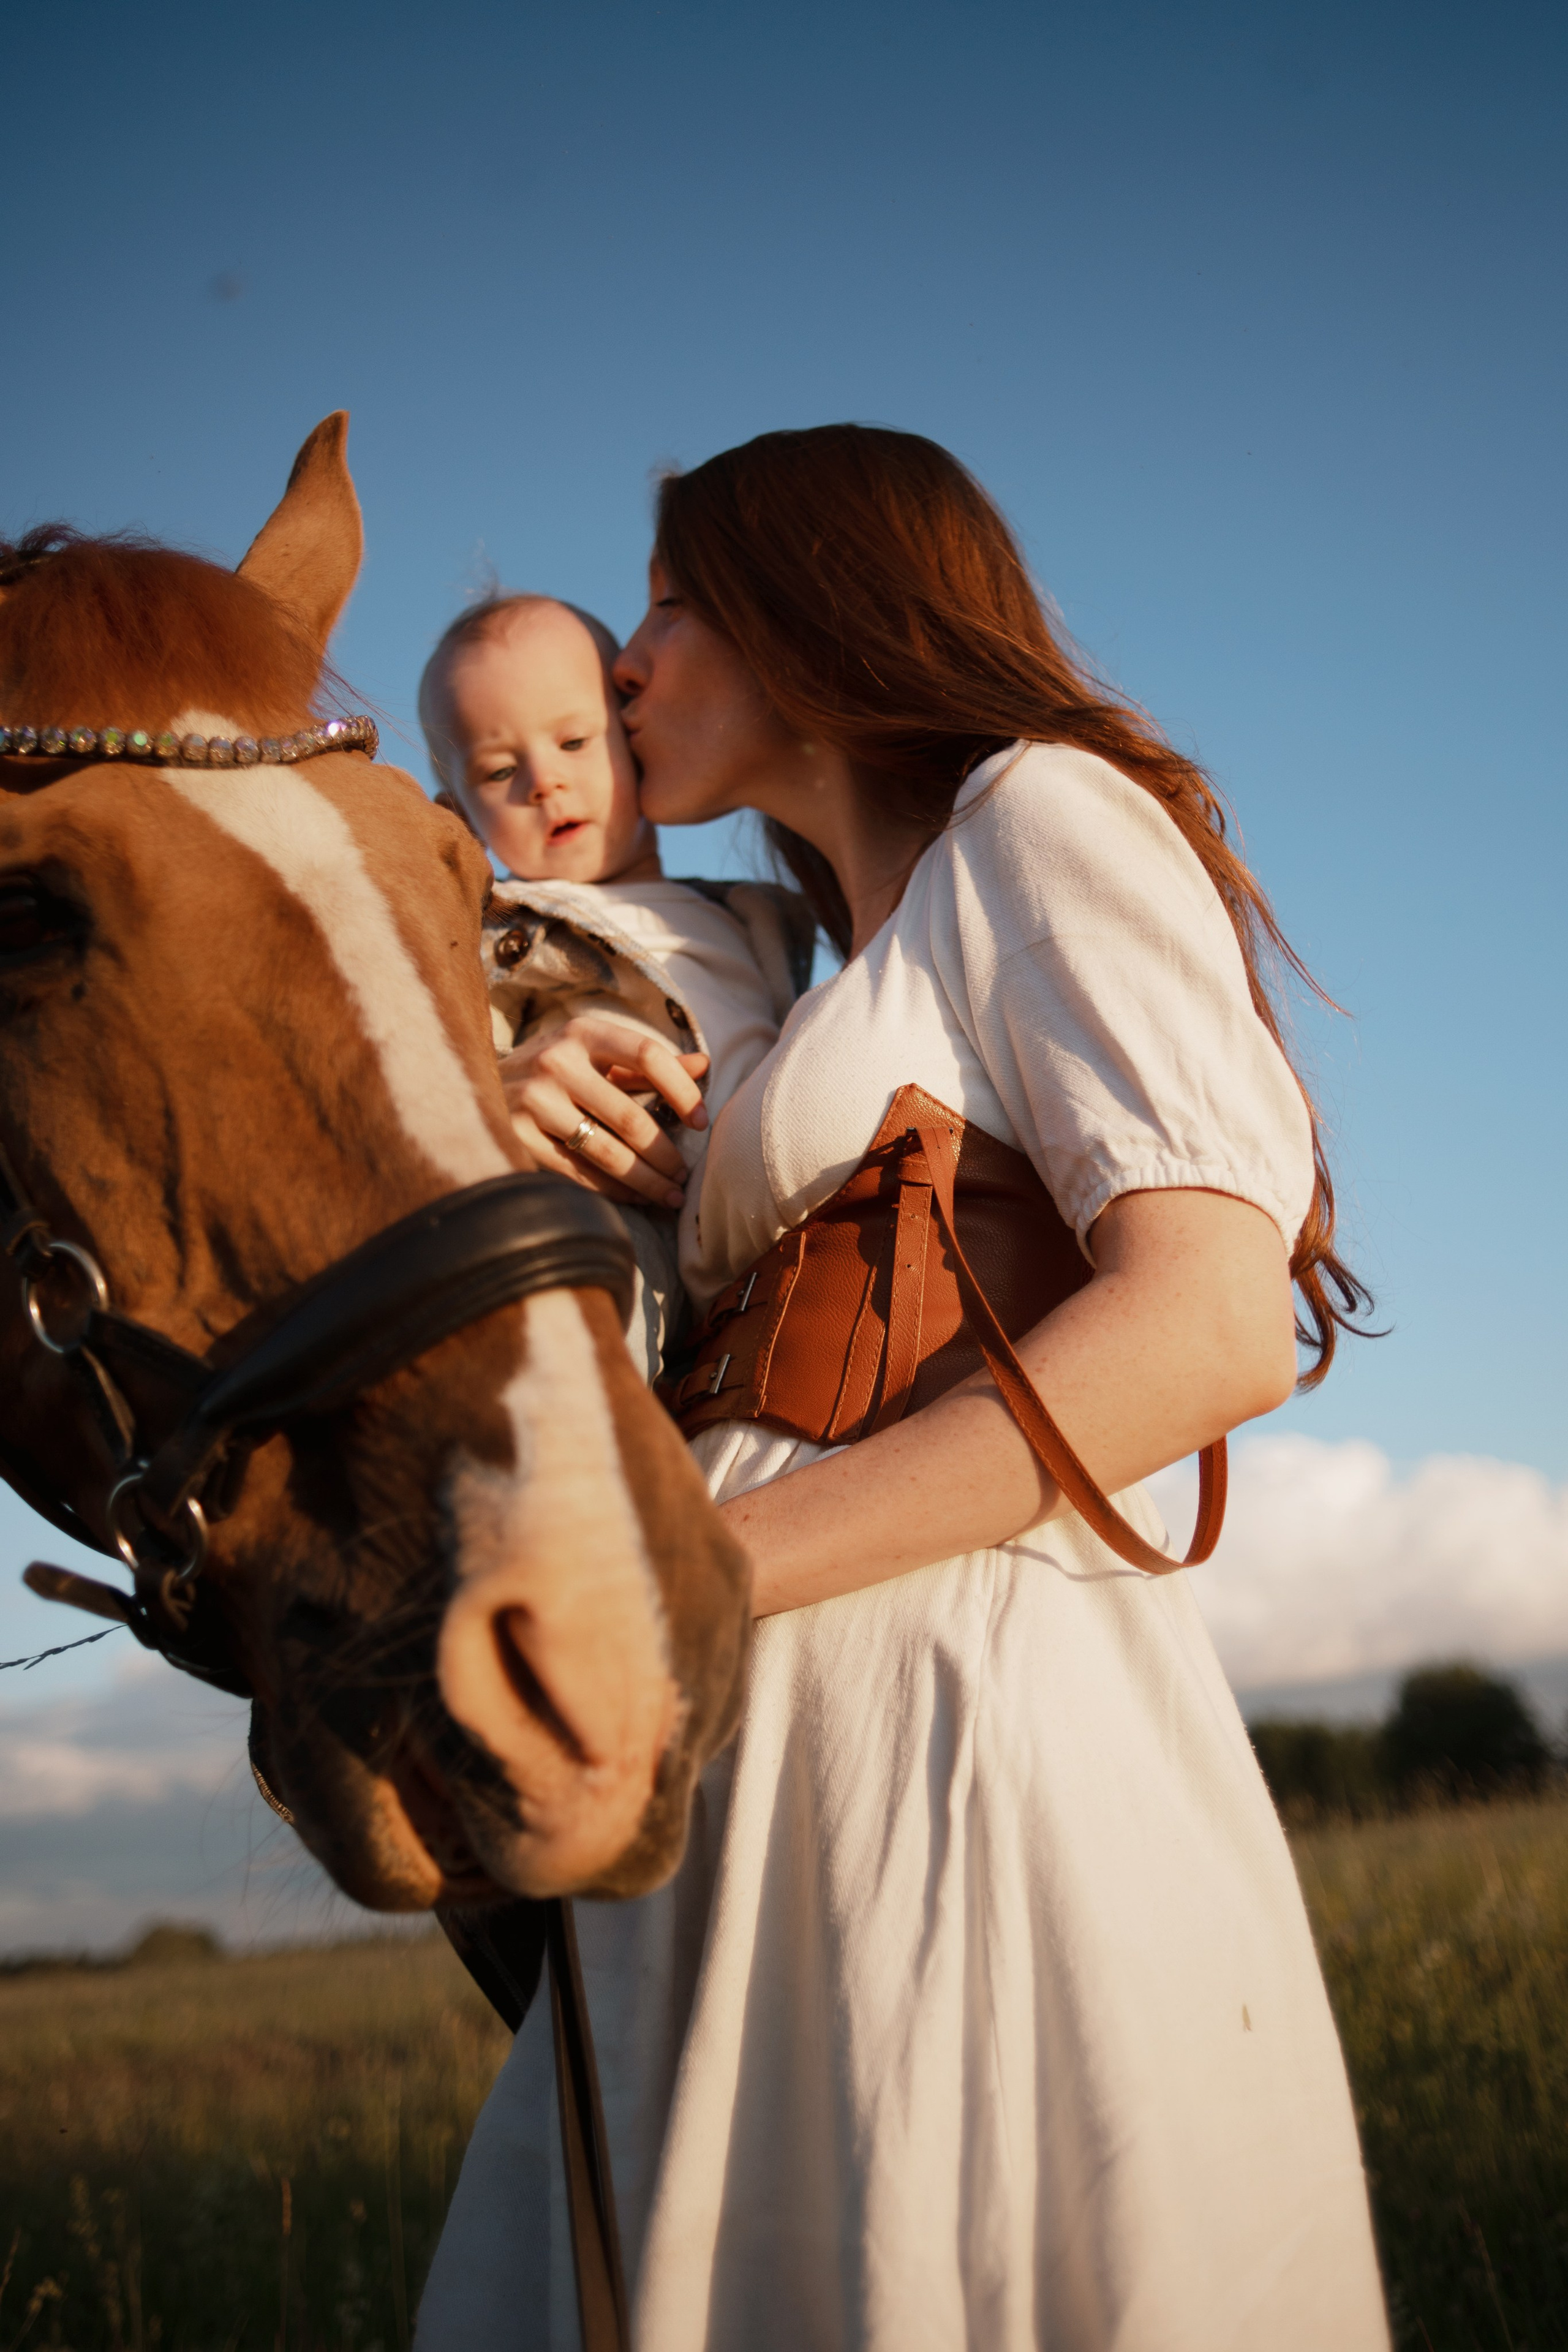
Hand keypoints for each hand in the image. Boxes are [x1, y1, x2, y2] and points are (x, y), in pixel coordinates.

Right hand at [498, 1015, 709, 1206]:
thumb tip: (705, 1066)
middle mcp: (556, 1062)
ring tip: (669, 1195)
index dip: (682, 1091)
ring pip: (607, 1153)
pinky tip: (635, 1198)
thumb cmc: (554, 1069)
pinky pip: (578, 1173)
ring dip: (646, 1180)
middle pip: (630, 1118)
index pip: (647, 1055)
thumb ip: (647, 1064)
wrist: (477, 1084)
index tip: (701, 1122)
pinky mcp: (517, 1136)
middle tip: (685, 1176)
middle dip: (666, 1155)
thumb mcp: (595, 1055)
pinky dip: (614, 1190)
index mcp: (582, 1033)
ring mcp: (534, 1100)